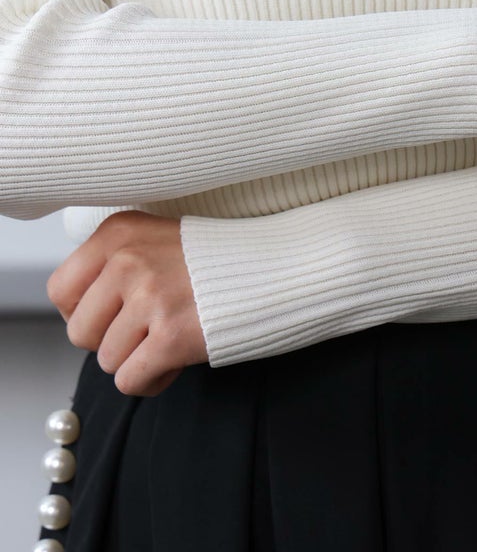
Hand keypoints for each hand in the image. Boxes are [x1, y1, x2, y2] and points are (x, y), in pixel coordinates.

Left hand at [47, 210, 207, 395]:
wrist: (278, 267)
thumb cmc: (218, 259)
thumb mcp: (156, 239)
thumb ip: (114, 263)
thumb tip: (75, 308)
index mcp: (119, 232)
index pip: (60, 290)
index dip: (85, 312)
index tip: (116, 313)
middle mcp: (127, 259)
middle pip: (80, 332)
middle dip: (113, 341)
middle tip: (151, 327)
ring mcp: (149, 297)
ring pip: (107, 361)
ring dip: (140, 359)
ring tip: (174, 336)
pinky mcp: (170, 335)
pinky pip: (130, 382)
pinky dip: (154, 379)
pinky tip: (177, 358)